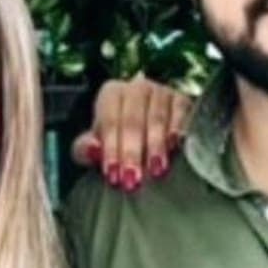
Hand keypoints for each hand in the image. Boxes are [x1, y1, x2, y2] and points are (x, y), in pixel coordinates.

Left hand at [71, 73, 190, 191]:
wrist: (145, 127)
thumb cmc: (116, 137)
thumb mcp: (95, 143)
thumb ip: (85, 148)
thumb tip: (93, 150)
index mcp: (112, 93)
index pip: (109, 122)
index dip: (111, 149)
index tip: (113, 175)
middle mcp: (137, 88)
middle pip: (133, 121)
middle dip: (132, 153)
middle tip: (132, 179)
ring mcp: (161, 92)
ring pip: (157, 119)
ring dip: (155, 146)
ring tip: (155, 171)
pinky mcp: (182, 100)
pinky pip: (180, 114)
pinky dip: (177, 130)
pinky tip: (175, 147)